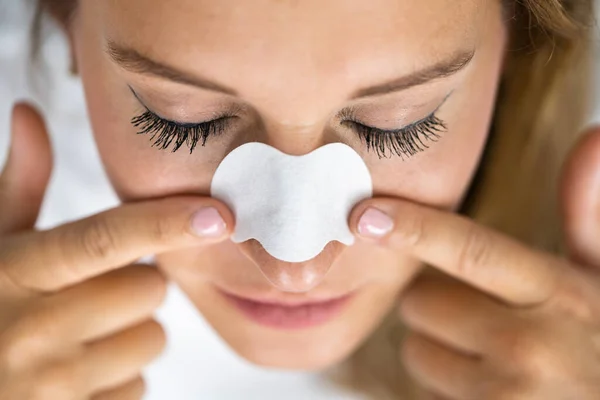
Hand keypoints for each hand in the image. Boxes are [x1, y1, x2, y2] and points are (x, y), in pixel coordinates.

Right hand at [0, 103, 232, 398]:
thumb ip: (19, 185)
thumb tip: (30, 112)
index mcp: (15, 273)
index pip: (103, 240)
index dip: (165, 223)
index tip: (220, 214)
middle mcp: (33, 330)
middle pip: (148, 290)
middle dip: (134, 287)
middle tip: (92, 293)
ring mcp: (54, 386)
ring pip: (150, 340)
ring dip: (129, 334)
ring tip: (79, 336)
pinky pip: (138, 387)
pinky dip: (117, 379)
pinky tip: (75, 374)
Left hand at [350, 128, 599, 399]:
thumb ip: (589, 217)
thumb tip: (593, 135)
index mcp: (559, 295)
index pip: (472, 250)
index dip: (414, 228)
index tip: (364, 215)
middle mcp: (529, 347)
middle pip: (421, 302)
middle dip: (435, 305)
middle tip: (478, 317)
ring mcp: (502, 398)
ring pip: (416, 352)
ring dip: (437, 353)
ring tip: (491, 363)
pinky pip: (421, 395)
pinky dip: (443, 392)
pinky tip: (487, 394)